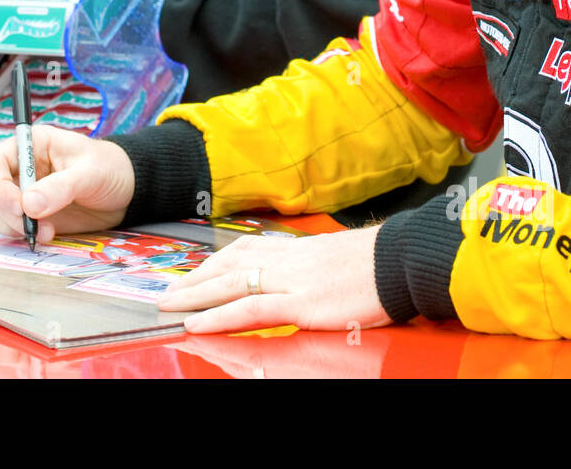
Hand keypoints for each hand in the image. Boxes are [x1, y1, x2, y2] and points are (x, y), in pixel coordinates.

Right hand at [0, 125, 133, 243]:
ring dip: (12, 228)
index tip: (21, 207)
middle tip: (36, 228)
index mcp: (30, 145)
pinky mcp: (29, 216)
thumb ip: (61, 187)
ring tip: (46, 233)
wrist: (126, 191)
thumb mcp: (90, 172)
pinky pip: (8, 228)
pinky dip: (20, 236)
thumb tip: (29, 205)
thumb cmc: (109, 169)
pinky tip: (47, 236)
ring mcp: (21, 194)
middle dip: (7, 214)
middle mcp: (19, 169)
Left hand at [157, 226, 391, 333]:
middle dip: (195, 279)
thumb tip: (299, 277)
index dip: (214, 262)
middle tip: (168, 291)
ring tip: (170, 307)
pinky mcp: (301, 302)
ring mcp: (292, 280)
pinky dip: (220, 315)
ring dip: (195, 296)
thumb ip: (310, 266)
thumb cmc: (379, 263)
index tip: (194, 272)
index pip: (244, 251)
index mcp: (297, 248)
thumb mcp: (336, 258)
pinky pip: (250, 309)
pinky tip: (199, 322)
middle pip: (229, 265)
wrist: (403, 259)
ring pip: (231, 284)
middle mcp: (288, 259)